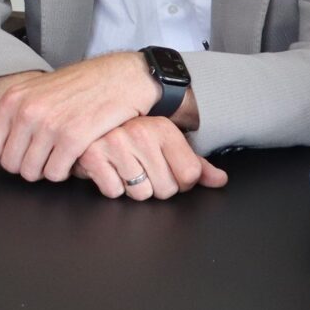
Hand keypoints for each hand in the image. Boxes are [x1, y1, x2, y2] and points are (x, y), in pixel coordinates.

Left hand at [0, 54, 155, 181]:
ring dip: (48, 169)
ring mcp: (49, 125)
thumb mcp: (39, 89)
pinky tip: (75, 157)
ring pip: (32, 172)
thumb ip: (18, 113)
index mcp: (14, 98)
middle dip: (29, 166)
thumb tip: (2, 143)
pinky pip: (56, 173)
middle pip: (11, 164)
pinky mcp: (73, 138)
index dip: (8, 156)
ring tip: (62, 155)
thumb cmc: (83, 83)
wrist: (122, 76)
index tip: (25, 153)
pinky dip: (65, 171)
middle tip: (47, 156)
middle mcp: (27, 111)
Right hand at [72, 116, 228, 200]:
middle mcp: (140, 134)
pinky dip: (110, 185)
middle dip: (156, 185)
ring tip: (125, 167)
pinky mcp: (92, 158)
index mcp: (163, 128)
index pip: (190, 175)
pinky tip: (109, 168)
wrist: (89, 115)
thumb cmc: (131, 132)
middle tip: (143, 167)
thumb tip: (220, 180)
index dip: (182, 181)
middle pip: (166, 189)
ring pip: (141, 194)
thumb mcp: (166, 141)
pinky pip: (114, 192)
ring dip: (133, 187)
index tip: (169, 169)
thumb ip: (196, 164)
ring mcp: (115, 145)